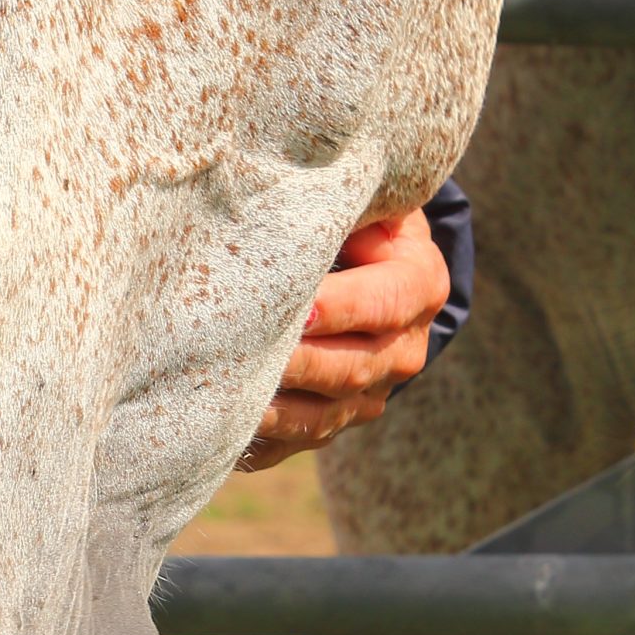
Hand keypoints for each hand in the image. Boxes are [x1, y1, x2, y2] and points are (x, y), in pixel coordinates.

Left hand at [241, 206, 449, 470]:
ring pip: (321, 416)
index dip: (341, 307)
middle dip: (293, 362)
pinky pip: (294, 441)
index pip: (385, 302)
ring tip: (220, 393)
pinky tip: (215, 425)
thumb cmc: (350, 218)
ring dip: (271, 409)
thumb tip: (288, 193)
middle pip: (349, 367)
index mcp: (419, 286)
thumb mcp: (360, 199)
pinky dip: (256, 437)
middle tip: (236, 352)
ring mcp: (370, 395)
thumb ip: (339, 201)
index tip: (296, 308)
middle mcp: (404, 350)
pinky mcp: (334, 422)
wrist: (362, 266)